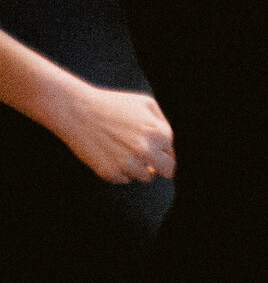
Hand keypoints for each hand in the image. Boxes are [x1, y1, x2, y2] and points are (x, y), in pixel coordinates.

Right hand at [50, 81, 175, 184]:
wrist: (78, 111)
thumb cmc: (113, 104)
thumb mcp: (147, 104)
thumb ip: (163, 123)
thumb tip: (171, 143)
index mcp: (159, 133)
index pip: (175, 155)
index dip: (167, 152)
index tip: (159, 150)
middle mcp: (146, 151)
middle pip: (167, 171)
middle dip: (161, 165)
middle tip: (150, 157)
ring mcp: (127, 164)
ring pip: (146, 176)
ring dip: (140, 167)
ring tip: (126, 150)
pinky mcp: (109, 172)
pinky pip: (124, 179)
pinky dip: (121, 171)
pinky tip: (112, 155)